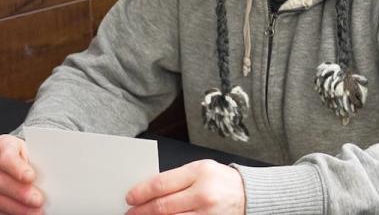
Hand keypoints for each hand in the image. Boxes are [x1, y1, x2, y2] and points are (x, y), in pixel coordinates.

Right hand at [0, 134, 43, 214]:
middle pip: (0, 181)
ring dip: (18, 208)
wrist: (18, 155)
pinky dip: (13, 213)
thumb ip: (39, 158)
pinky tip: (26, 214)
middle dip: (21, 193)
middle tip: (38, 200)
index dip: (18, 168)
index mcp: (1, 145)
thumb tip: (54, 171)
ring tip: (36, 211)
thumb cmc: (28, 151)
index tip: (31, 177)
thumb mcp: (34, 147)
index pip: (6, 157)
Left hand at [126, 159, 245, 214]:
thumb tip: (148, 190)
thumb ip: (176, 178)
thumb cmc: (221, 180)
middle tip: (131, 212)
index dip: (141, 192)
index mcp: (200, 172)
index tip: (130, 197)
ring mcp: (206, 213)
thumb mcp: (201, 169)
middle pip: (162, 206)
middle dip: (142, 210)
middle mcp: (203, 194)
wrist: (247, 194)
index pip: (161, 184)